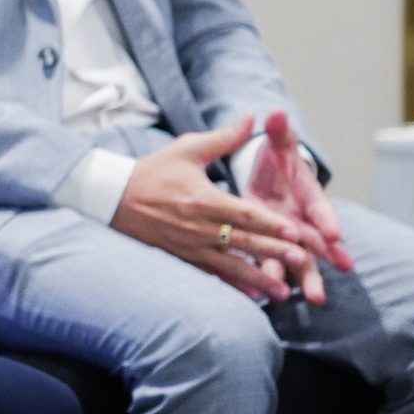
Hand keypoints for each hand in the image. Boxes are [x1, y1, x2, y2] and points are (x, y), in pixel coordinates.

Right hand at [112, 115, 317, 301]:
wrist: (111, 196)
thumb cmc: (152, 170)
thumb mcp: (186, 149)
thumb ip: (223, 137)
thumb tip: (252, 117)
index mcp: (203, 198)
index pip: (244, 213)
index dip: (271, 223)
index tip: (295, 231)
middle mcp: (198, 225)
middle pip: (243, 240)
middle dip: (274, 252)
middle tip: (302, 261)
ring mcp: (189, 244)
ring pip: (230, 264)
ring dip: (258, 278)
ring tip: (283, 292)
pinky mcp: (181, 256)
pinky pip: (211, 274)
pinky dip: (232, 285)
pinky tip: (252, 297)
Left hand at [244, 109, 350, 302]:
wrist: (268, 179)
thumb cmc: (277, 162)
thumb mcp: (279, 146)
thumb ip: (280, 133)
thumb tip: (276, 112)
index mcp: (307, 196)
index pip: (320, 207)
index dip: (327, 218)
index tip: (334, 232)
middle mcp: (303, 220)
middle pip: (318, 240)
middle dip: (328, 255)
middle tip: (340, 269)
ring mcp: (289, 237)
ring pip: (299, 260)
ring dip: (306, 277)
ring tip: (313, 299)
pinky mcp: (270, 247)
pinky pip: (272, 266)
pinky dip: (272, 279)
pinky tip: (271, 297)